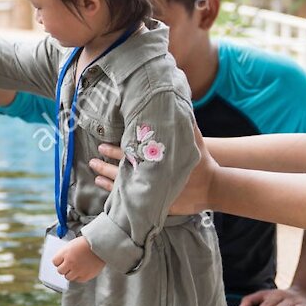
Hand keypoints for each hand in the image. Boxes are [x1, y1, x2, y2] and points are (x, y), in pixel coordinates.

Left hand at [52, 236, 105, 282]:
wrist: (101, 245)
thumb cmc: (87, 243)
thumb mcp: (72, 244)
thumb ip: (65, 253)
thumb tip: (61, 261)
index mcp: (65, 253)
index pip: (55, 262)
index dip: (59, 261)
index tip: (63, 261)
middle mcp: (70, 263)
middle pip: (60, 271)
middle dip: (64, 268)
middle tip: (69, 265)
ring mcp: (78, 270)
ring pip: (68, 277)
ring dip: (70, 273)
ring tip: (76, 268)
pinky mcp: (86, 276)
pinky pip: (78, 280)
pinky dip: (79, 276)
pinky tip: (82, 271)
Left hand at [90, 123, 214, 215]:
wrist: (213, 187)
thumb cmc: (201, 161)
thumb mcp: (194, 138)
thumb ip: (184, 121)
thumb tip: (177, 99)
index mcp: (158, 161)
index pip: (131, 155)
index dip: (115, 150)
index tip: (102, 146)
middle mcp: (153, 178)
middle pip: (123, 172)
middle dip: (106, 166)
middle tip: (93, 161)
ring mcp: (154, 194)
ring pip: (124, 189)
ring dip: (108, 182)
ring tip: (95, 177)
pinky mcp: (157, 206)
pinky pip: (133, 204)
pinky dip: (119, 201)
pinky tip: (109, 197)